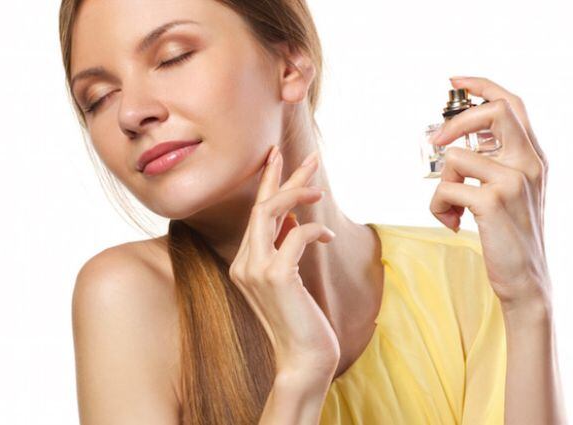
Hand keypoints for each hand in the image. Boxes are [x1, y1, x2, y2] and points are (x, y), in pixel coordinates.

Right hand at [228, 145, 339, 382]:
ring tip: (320, 188)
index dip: (267, 182)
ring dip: (298, 193)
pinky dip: (316, 230)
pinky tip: (329, 237)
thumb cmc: (301, 320)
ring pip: (270, 212)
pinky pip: (297, 234)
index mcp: (244, 263)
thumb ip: (283, 249)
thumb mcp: (289, 278)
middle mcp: (243, 263)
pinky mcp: (275, 276)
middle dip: (285, 176)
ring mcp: (255, 270)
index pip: (254, 214)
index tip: (277, 156)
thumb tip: (293, 219)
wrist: (303, 359)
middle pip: (260, 205)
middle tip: (311, 156)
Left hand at [428, 76, 550, 315]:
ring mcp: (514, 181)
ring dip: (441, 185)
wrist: (526, 279)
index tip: (455, 81)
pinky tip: (453, 224)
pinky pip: (444, 188)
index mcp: (534, 158)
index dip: (483, 86)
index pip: (513, 105)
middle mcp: (530, 163)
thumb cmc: (511, 236)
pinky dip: (438, 207)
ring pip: (455, 157)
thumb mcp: (512, 193)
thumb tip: (456, 144)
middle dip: (457, 120)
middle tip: (437, 140)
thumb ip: (496, 164)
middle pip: (494, 111)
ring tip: (452, 209)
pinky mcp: (493, 201)